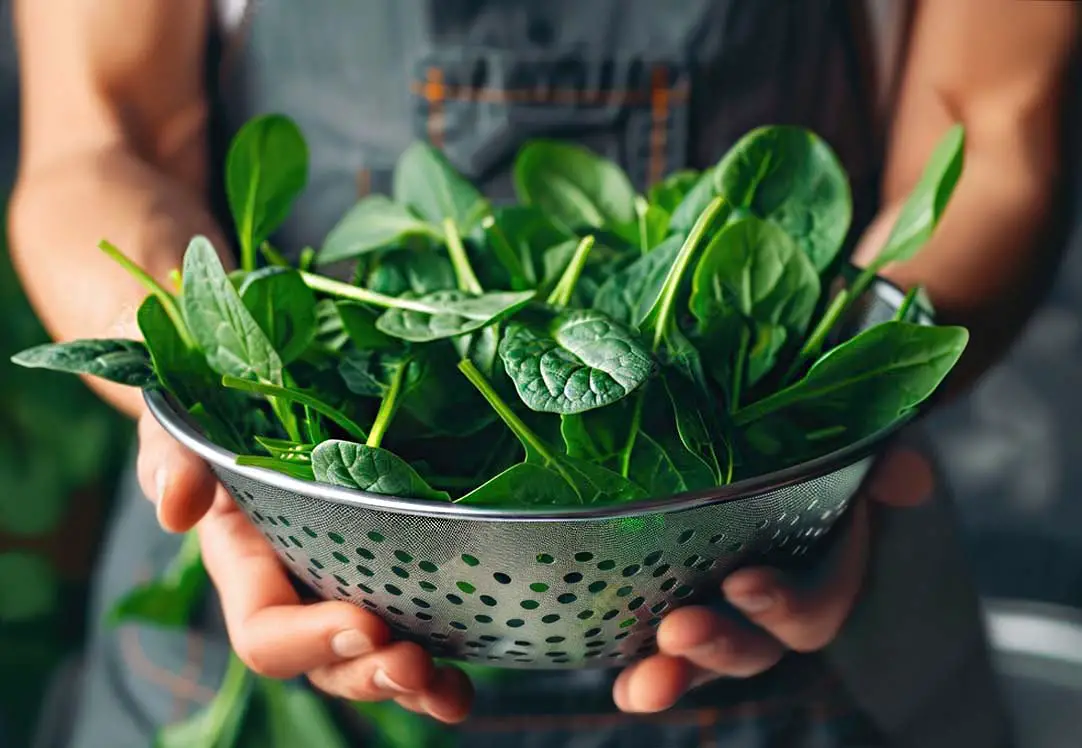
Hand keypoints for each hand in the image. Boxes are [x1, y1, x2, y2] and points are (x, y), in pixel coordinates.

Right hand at [135, 411, 473, 722]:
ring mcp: (343, 585)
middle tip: (413, 664)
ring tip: (452, 692)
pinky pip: (413, 622)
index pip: (267, 631)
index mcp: (248, 568)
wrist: (244, 404)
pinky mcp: (386, 568)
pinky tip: (478, 660)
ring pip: (373, 659)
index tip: (364, 622)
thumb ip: (171, 463)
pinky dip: (444, 649)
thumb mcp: (179, 430)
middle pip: (327, 665)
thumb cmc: (207, 418)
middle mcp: (297, 591)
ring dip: (414, 684)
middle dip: (369, 673)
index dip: (311, 640)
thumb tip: (176, 509)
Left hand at [612, 446, 933, 712]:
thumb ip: (884, 457)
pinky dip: (642, 678)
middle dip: (720, 644)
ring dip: (675, 672)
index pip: (813, 604)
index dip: (783, 605)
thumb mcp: (850, 443)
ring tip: (645, 681)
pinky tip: (624, 689)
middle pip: (754, 646)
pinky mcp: (671, 606)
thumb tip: (907, 480)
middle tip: (680, 629)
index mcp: (817, 568)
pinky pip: (658, 655)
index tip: (742, 585)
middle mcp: (769, 604)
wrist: (755, 435)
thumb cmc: (810, 442)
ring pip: (704, 661)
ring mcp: (720, 613)